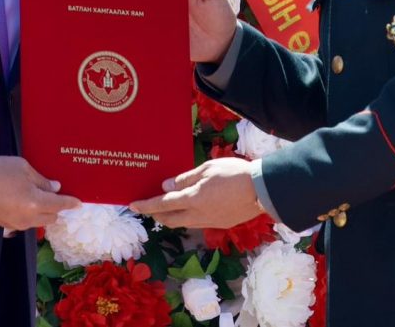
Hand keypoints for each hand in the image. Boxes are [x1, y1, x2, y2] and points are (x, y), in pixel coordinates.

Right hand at [0, 156, 79, 229]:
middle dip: (58, 208)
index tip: (79, 203)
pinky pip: (25, 223)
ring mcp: (15, 224)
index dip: (71, 203)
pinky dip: (31, 215)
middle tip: (58, 195)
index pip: (60, 205)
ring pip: (38, 222)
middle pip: (51, 218)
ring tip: (41, 196)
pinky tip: (27, 202)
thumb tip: (55, 187)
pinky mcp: (5, 226)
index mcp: (35, 202)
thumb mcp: (23, 168)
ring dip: (44, 212)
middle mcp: (27, 218)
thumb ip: (41, 180)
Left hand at [130, 157, 261, 228]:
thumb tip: (167, 186)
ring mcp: (209, 222)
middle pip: (170, 219)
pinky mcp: (220, 224)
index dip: (146, 205)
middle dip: (156, 214)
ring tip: (166, 208)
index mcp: (192, 199)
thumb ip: (186, 178)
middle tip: (148, 207)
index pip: (162, 204)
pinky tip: (190, 208)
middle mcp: (197, 215)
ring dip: (171, 217)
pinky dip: (187, 217)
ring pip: (183, 223)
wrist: (261, 190)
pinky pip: (197, 222)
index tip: (133, 205)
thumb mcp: (207, 168)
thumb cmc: (233, 173)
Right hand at [136, 0, 237, 62]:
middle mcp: (171, 5)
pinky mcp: (167, 37)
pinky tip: (133, 32)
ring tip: (124, 9)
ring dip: (136, 11)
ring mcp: (167, 22)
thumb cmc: (220, 15)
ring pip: (148, 14)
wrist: (225, 43)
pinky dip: (143, 32)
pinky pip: (152, 34)